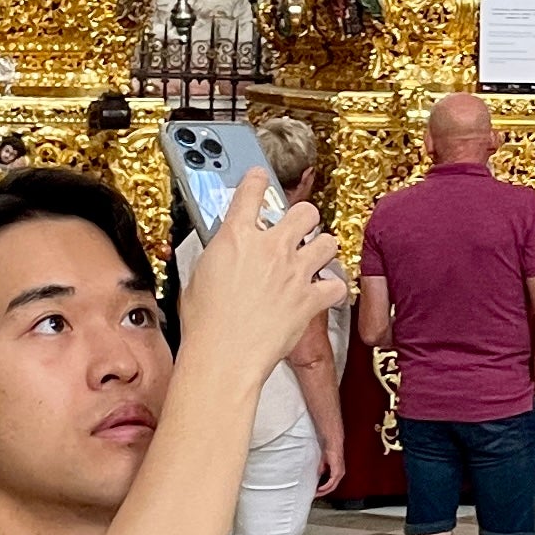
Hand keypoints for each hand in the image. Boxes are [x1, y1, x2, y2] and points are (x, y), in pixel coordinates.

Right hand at [178, 174, 349, 384]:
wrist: (223, 356)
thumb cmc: (205, 325)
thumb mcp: (197, 278)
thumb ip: (217, 258)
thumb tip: (222, 256)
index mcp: (236, 237)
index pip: (251, 191)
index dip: (257, 180)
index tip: (260, 178)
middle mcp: (270, 247)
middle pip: (305, 211)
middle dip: (304, 218)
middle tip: (298, 229)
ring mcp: (294, 271)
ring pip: (328, 242)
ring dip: (323, 249)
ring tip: (314, 258)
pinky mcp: (310, 299)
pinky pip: (337, 286)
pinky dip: (334, 289)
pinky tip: (324, 292)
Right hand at [315, 433, 347, 497]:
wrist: (332, 444)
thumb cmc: (329, 452)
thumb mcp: (324, 464)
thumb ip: (322, 471)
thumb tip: (319, 476)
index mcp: (338, 472)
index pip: (332, 484)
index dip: (324, 489)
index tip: (317, 492)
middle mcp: (340, 474)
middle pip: (332, 487)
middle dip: (323, 492)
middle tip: (316, 495)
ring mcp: (340, 473)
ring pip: (332, 486)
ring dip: (324, 491)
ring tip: (317, 493)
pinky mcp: (337, 471)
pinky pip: (331, 482)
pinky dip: (325, 486)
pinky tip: (320, 488)